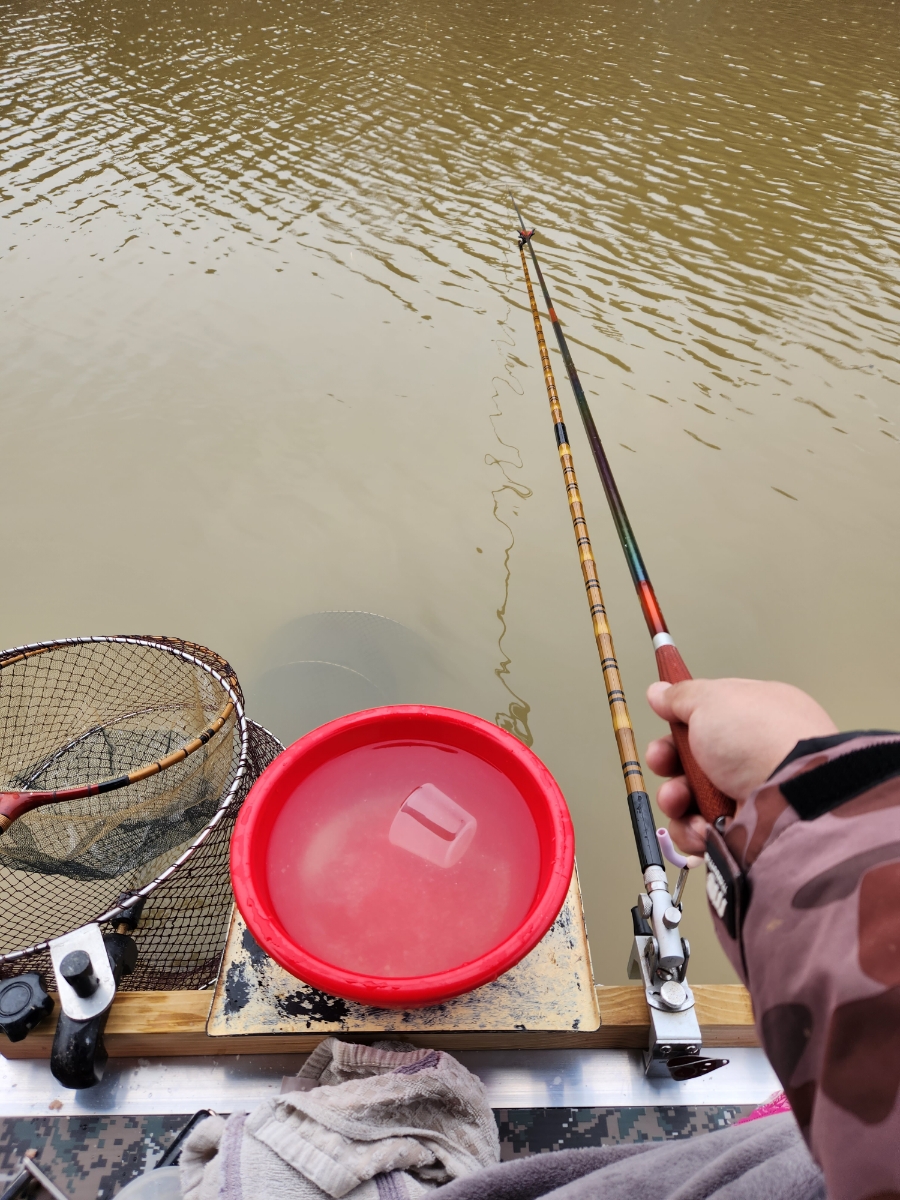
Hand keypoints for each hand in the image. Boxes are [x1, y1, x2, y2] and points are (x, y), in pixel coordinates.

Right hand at [646, 678, 837, 853]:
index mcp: (755, 716)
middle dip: (668, 761)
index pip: (709, 717)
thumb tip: (659, 691)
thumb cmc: (758, 738)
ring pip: (692, 796)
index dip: (681, 720)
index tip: (663, 720)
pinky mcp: (743, 832)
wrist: (791, 797)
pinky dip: (692, 829)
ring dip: (675, 797)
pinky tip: (701, 825)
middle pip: (694, 758)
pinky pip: (702, 830)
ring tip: (678, 800)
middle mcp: (753, 756)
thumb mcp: (712, 699)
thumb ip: (681, 696)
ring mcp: (749, 795)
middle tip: (662, 762)